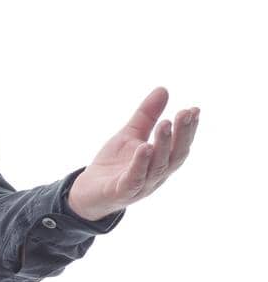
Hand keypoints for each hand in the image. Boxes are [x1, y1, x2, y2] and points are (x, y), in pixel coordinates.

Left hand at [66, 87, 199, 220]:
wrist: (87, 192)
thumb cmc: (113, 164)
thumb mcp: (130, 134)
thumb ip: (147, 115)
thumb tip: (163, 89)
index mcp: (161, 162)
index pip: (181, 146)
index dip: (189, 129)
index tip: (194, 110)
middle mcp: (156, 176)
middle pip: (175, 156)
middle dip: (182, 134)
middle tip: (184, 113)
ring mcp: (141, 186)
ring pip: (157, 167)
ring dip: (163, 145)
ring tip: (165, 124)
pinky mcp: (122, 192)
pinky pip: (134, 179)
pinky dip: (140, 164)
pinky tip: (144, 147)